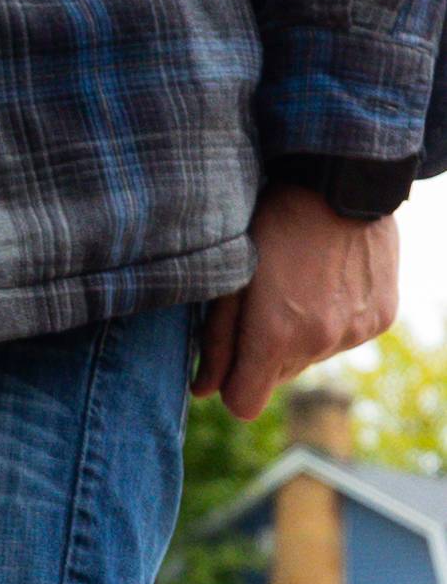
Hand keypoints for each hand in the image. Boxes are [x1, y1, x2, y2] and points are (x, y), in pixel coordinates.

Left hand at [192, 182, 398, 419]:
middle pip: (278, 379)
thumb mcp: (232, 277)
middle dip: (267, 353)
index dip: (234, 384)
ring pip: (312, 358)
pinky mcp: (381, 318)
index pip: (245, 405)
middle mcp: (318, 343)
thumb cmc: (275, 222)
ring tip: (302, 284)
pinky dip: (336, 320)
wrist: (343, 178)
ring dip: (302, 335)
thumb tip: (203, 391)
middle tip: (269, 302)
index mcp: (275, 338)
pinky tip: (332, 281)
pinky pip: (346, 337)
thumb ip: (216, 341)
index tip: (233, 357)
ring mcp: (354, 332)